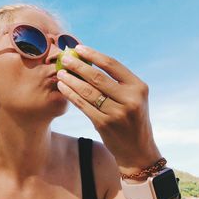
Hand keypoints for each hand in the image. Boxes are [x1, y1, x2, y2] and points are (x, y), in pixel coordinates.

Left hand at [56, 45, 161, 169]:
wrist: (137, 150)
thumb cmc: (131, 119)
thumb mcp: (133, 98)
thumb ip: (116, 83)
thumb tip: (88, 62)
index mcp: (139, 87)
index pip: (112, 65)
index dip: (93, 55)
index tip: (79, 48)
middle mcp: (130, 98)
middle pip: (97, 77)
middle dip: (77, 65)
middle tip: (64, 58)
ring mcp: (117, 112)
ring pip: (87, 91)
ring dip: (71, 80)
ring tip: (60, 73)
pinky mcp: (104, 124)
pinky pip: (83, 105)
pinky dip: (71, 94)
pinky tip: (62, 87)